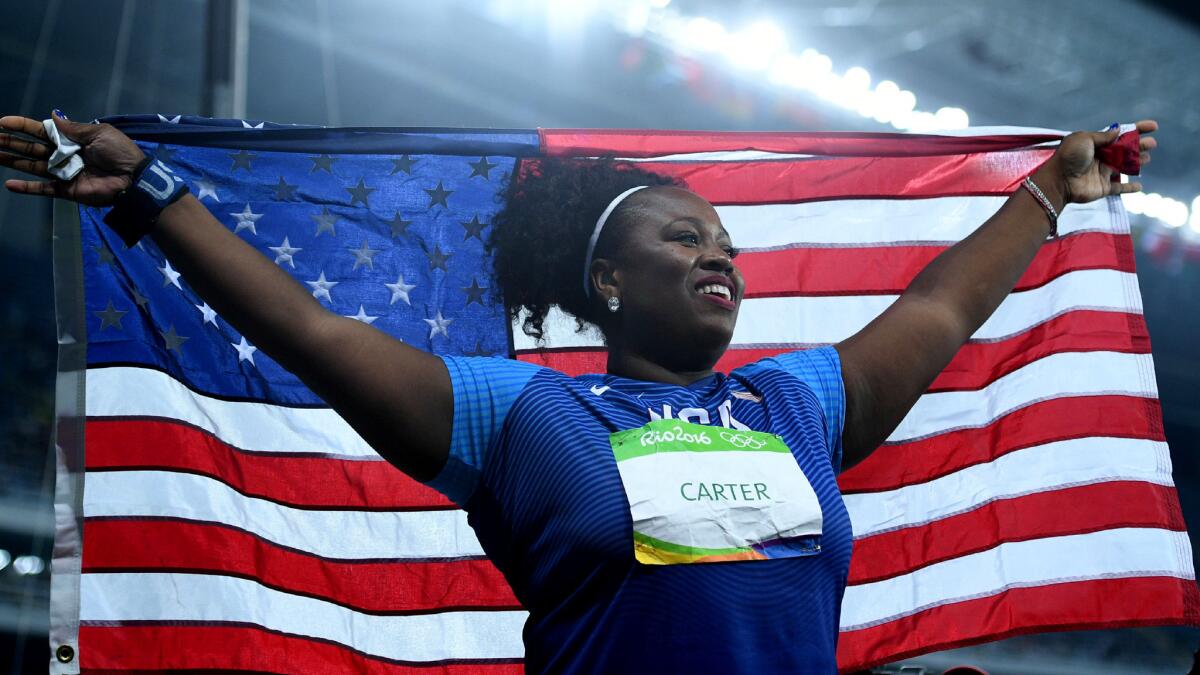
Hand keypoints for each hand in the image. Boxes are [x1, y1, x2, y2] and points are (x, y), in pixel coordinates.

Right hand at [0, 113, 145, 206]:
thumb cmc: (119, 152)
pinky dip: (27, 188)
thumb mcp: (98, 133)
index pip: (41, 130)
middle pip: (31, 147)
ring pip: (32, 166)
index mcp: (72, 139)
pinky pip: (44, 189)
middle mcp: (64, 155)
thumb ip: (73, 127)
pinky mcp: (67, 189)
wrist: (134, 178)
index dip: (22, 126)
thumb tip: (52, 115)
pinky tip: (8, 184)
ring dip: (11, 160)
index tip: (1, 122)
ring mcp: (64, 172)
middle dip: (10, 142)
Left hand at [1051, 119, 1157, 204]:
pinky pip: (1119, 188)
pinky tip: (1140, 186)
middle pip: (1125, 151)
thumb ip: (1102, 136)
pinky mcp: (1103, 188)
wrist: (1059, 181)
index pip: (1119, 135)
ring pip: (1124, 167)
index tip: (1153, 126)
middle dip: (1139, 146)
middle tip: (1152, 144)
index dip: (1136, 129)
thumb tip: (1118, 130)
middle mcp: (1100, 158)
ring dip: (1137, 163)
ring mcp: (1102, 173)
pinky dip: (1129, 188)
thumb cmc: (1069, 157)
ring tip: (1147, 158)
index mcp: (1096, 144)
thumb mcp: (1084, 139)